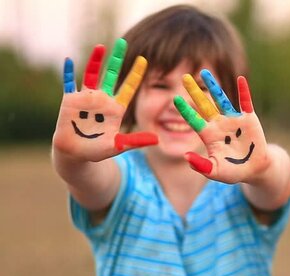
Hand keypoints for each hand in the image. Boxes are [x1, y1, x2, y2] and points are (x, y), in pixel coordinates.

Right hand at [52, 38, 157, 161]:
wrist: (75, 155)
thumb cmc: (97, 151)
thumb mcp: (118, 146)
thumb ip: (135, 141)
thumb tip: (157, 140)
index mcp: (115, 109)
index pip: (128, 87)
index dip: (135, 74)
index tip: (143, 59)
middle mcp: (102, 99)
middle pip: (111, 75)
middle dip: (117, 60)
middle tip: (123, 42)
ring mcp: (86, 98)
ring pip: (91, 74)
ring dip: (95, 61)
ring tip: (102, 46)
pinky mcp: (70, 101)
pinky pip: (69, 83)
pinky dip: (68, 72)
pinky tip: (69, 60)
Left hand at [173, 70, 269, 183]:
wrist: (254, 168)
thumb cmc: (233, 171)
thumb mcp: (216, 171)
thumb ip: (201, 166)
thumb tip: (185, 157)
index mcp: (209, 135)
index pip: (194, 120)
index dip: (185, 110)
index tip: (175, 99)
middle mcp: (218, 124)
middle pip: (203, 104)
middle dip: (194, 91)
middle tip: (184, 77)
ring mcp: (233, 119)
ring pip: (221, 99)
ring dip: (214, 86)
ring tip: (205, 73)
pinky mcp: (249, 118)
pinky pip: (245, 102)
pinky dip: (244, 91)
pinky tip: (241, 80)